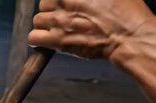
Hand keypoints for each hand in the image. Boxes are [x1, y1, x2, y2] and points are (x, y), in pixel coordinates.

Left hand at [28, 0, 154, 59]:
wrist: (127, 36)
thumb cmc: (123, 13)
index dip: (58, 0)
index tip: (64, 4)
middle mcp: (63, 3)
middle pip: (44, 4)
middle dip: (52, 9)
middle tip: (63, 15)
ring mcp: (58, 22)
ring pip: (38, 20)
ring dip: (46, 24)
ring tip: (57, 28)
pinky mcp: (57, 40)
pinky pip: (33, 37)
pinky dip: (38, 39)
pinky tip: (48, 39)